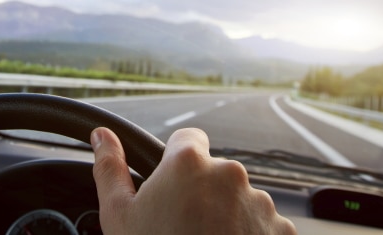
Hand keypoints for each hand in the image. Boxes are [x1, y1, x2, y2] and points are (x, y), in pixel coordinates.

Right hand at [90, 127, 295, 233]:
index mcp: (188, 163)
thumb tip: (102, 136)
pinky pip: (260, 222)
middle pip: (213, 171)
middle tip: (181, 224)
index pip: (189, 138)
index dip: (177, 160)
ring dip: (225, 213)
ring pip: (238, 197)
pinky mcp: (281, 228)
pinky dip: (247, 234)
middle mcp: (229, 174)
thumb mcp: (119, 215)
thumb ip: (109, 167)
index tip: (171, 184)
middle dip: (201, 191)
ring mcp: (259, 202)